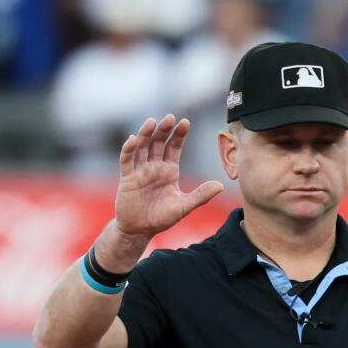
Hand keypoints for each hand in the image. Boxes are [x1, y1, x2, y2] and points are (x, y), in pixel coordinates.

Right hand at [114, 114, 223, 238]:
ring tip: (152, 122)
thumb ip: (201, 195)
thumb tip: (221, 185)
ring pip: (142, 147)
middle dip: (164, 130)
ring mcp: (140, 171)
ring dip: (145, 134)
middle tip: (170, 117)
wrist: (140, 230)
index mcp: (169, 171)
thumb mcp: (184, 206)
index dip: (179, 135)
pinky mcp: (127, 178)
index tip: (186, 122)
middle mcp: (154, 167)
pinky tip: (133, 139)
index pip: (174, 147)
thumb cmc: (162, 217)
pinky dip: (129, 149)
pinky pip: (127, 161)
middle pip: (158, 143)